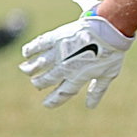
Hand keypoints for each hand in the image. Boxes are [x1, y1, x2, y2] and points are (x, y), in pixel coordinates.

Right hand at [19, 0, 134, 108]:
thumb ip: (98, 90)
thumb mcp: (108, 74)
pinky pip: (39, 45)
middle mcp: (65, 67)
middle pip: (47, 79)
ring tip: (24, 70)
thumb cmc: (111, 53)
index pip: (62, 93)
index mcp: (78, 77)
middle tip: (36, 83)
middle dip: (40, 83)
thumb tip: (90, 106)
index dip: (53, 100)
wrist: (109, 30)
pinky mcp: (55, 38)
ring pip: (39, 64)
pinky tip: (26, 53)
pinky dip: (30, 50)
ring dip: (30, 68)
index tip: (46, 104)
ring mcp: (59, 52)